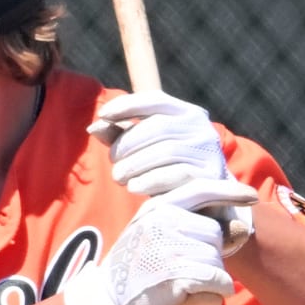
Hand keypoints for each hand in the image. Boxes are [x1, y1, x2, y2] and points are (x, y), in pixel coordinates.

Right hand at [61, 197, 232, 304]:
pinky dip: (219, 288)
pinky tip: (210, 293)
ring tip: (189, 285)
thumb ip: (179, 219)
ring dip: (214, 274)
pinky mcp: (174, 272)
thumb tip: (229, 222)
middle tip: (189, 270)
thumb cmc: (134, 268)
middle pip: (213, 231)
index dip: (230, 192)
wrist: (107, 300)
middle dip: (211, 252)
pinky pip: (215, 277)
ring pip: (215, 256)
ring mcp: (167, 245)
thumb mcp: (149, 231)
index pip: (201, 189)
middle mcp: (161, 220)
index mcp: (157, 206)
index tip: (253, 196)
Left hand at [91, 91, 255, 250]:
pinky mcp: (210, 177)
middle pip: (157, 127)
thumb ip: (122, 137)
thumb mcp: (146, 151)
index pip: (155, 99)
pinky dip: (149, 181)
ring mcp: (209, 151)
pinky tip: (134, 187)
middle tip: (113, 162)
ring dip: (135, 165)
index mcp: (187, 113)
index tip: (103, 115)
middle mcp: (201, 127)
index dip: (127, 105)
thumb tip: (94, 127)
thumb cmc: (169, 172)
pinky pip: (175, 175)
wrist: (208, 204)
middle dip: (128, 144)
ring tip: (119, 177)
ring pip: (165, 151)